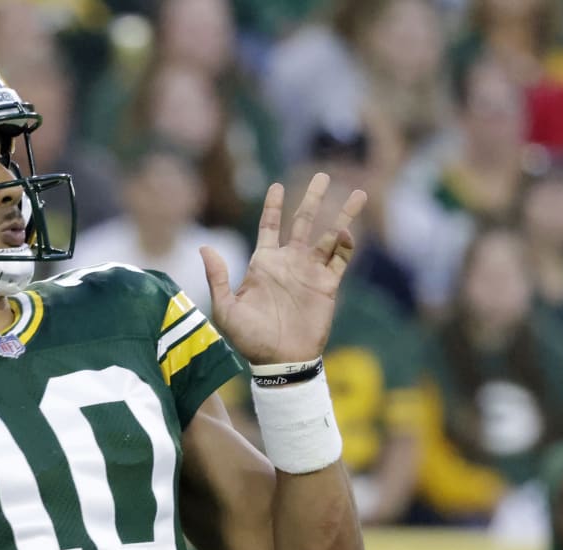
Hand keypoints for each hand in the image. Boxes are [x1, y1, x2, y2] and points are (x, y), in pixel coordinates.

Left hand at [200, 173, 366, 363]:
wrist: (279, 361)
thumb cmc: (249, 338)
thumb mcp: (225, 308)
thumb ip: (217, 277)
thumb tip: (204, 247)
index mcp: (263, 263)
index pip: (269, 227)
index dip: (273, 206)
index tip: (277, 185)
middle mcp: (289, 263)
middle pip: (303, 222)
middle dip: (313, 198)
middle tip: (323, 175)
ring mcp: (310, 273)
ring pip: (330, 236)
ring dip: (343, 214)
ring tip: (358, 192)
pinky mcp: (327, 286)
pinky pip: (340, 260)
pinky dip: (346, 245)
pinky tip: (347, 230)